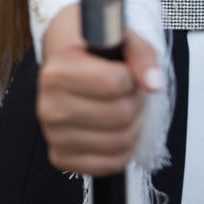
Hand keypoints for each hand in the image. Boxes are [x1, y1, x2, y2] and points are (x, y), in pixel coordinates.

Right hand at [38, 4, 164, 175]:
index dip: (132, 78)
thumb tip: (153, 83)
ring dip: (134, 124)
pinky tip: (118, 129)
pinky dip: (125, 148)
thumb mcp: (121, 40)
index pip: (114, 83)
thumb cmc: (96, 55)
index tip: (127, 72)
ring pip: (120, 141)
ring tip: (124, 106)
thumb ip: (142, 55)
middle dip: (136, 101)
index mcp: (57, 72)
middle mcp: (49, 106)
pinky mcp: (62, 158)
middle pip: (121, 114)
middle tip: (130, 91)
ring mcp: (53, 136)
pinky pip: (111, 163)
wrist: (69, 69)